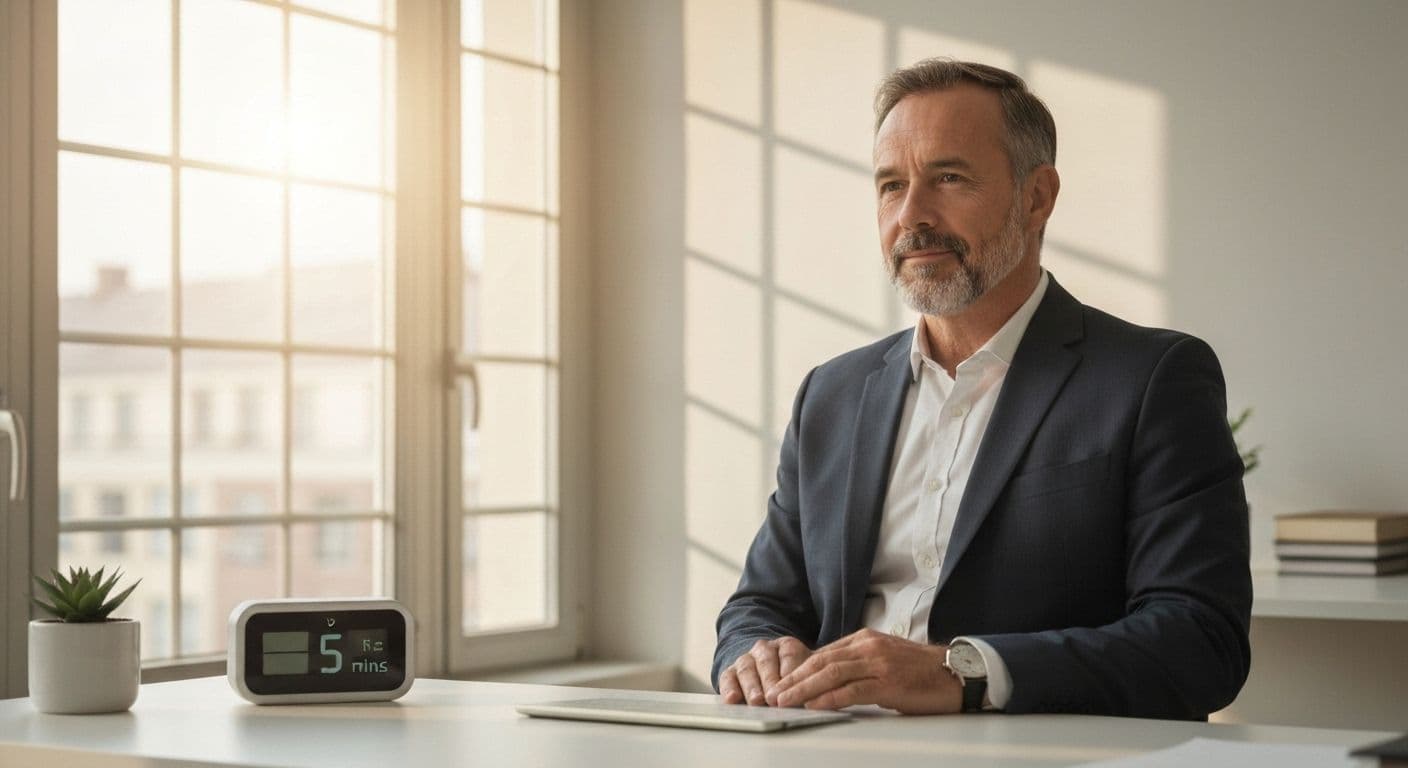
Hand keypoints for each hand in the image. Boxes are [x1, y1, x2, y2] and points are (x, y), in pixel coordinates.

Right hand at [718, 637, 811, 705]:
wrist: (770, 672)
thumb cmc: (793, 678)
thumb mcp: (805, 675)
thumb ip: (809, 682)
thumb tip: (814, 699)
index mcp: (787, 646)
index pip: (789, 655)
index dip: (791, 672)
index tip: (794, 688)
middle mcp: (764, 649)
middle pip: (766, 663)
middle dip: (770, 681)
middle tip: (774, 698)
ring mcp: (745, 660)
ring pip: (747, 670)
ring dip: (752, 687)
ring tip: (757, 701)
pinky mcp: (730, 673)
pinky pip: (727, 679)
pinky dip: (729, 689)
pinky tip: (732, 699)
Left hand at [769, 629, 961, 713]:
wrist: (955, 673)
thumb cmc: (919, 671)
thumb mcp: (883, 660)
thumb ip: (857, 665)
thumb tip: (825, 678)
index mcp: (864, 639)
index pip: (823, 654)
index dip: (798, 669)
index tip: (780, 683)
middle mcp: (868, 647)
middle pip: (821, 662)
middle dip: (793, 679)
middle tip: (773, 694)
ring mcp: (878, 663)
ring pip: (831, 674)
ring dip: (804, 689)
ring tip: (785, 701)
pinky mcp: (889, 683)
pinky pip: (852, 690)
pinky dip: (829, 698)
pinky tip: (814, 706)